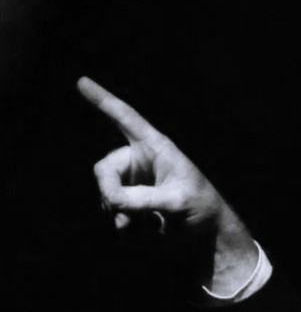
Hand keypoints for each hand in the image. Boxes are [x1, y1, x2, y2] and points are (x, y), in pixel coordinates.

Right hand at [77, 76, 256, 292]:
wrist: (207, 230)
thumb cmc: (201, 207)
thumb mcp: (177, 202)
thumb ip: (145, 199)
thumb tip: (113, 201)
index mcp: (156, 146)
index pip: (126, 118)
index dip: (103, 100)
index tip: (81, 81)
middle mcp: (141, 159)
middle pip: (105, 169)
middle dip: (109, 192)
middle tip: (120, 213)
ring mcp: (134, 180)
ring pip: (106, 192)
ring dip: (117, 211)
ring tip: (139, 225)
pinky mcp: (132, 199)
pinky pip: (112, 208)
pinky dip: (120, 220)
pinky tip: (134, 229)